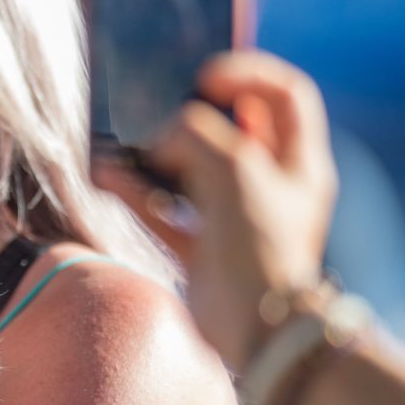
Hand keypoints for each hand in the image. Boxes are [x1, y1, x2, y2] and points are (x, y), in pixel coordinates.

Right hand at [95, 50, 337, 369]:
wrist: (255, 329)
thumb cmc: (260, 246)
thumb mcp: (234, 166)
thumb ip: (196, 134)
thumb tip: (162, 139)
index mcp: (297, 162)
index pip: (282, 95)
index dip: (245, 74)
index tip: (204, 78)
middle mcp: (270, 187)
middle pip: (232, 131)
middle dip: (192, 116)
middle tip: (162, 112)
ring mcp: (235, 220)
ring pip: (191, 172)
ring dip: (154, 155)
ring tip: (123, 142)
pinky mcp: (203, 251)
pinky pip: (163, 211)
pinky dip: (136, 194)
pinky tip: (107, 176)